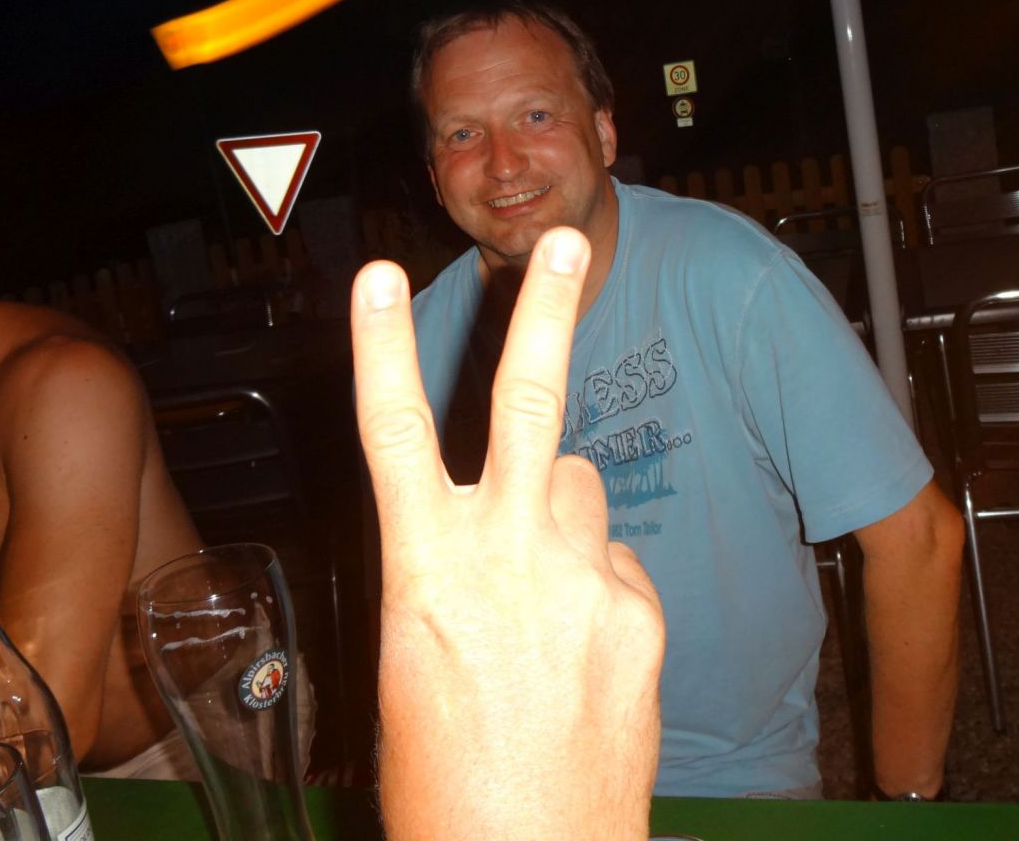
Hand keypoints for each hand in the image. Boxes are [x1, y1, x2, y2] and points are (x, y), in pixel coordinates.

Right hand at [352, 227, 663, 840]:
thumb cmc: (450, 781)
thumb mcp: (415, 664)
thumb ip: (448, 572)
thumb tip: (484, 528)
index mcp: (426, 568)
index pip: (395, 432)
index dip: (381, 345)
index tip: (377, 272)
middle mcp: (509, 555)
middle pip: (531, 403)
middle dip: (549, 309)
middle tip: (569, 238)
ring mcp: (586, 578)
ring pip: (581, 488)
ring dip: (563, 509)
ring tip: (542, 589)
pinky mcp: (641, 610)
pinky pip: (615, 561)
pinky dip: (598, 581)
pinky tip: (580, 647)